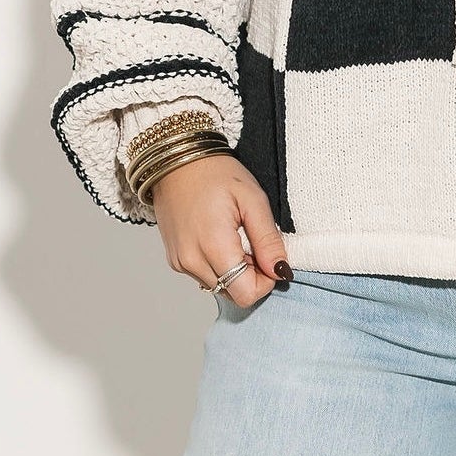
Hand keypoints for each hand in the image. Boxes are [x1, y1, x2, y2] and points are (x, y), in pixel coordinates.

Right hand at [149, 153, 290, 307]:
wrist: (174, 161)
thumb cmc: (214, 174)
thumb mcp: (253, 200)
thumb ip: (268, 240)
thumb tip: (281, 271)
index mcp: (213, 246)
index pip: (246, 293)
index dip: (265, 281)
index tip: (267, 256)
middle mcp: (192, 261)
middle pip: (233, 294)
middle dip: (250, 276)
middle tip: (251, 244)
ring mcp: (181, 263)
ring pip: (220, 288)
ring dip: (234, 272)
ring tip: (234, 239)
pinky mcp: (176, 261)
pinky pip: (205, 277)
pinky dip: (218, 267)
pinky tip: (219, 240)